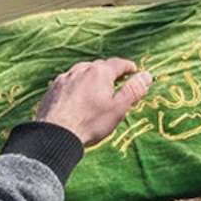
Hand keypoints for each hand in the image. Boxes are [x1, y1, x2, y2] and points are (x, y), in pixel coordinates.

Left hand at [35, 57, 153, 144]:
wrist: (55, 136)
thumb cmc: (89, 123)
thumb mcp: (118, 109)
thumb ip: (133, 90)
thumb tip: (147, 75)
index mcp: (100, 72)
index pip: (119, 63)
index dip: (128, 67)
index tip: (133, 71)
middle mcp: (82, 69)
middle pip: (100, 67)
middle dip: (110, 74)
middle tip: (117, 83)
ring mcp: (65, 78)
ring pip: (83, 73)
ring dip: (92, 80)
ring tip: (96, 93)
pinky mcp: (53, 88)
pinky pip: (70, 83)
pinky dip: (77, 87)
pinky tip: (78, 100)